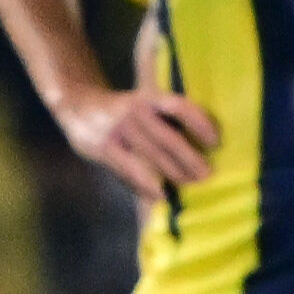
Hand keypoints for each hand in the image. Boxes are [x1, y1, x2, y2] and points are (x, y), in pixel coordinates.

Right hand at [59, 83, 220, 200]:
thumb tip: (200, 145)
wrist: (77, 105)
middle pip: (169, 139)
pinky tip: (160, 196)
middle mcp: (136, 112)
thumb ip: (164, 119)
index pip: (180, 107)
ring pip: (152, 158)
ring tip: (189, 188)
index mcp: (149, 98)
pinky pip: (131, 172)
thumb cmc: (121, 110)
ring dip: (174, 176)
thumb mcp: (142, 103)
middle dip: (191, 161)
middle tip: (207, 177)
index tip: (216, 142)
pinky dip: (148, 186)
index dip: (200, 123)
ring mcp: (119, 131)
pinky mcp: (106, 149)